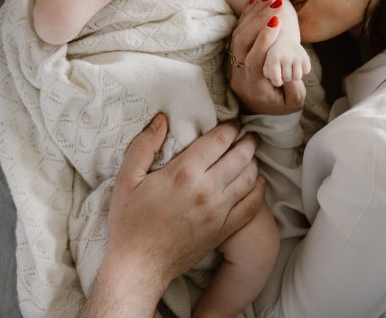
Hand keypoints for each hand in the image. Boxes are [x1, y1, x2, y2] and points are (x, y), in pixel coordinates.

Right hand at [102, 115, 265, 293]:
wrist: (139, 266)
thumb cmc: (129, 221)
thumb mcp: (126, 178)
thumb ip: (144, 145)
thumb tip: (162, 119)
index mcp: (183, 172)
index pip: (219, 140)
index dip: (230, 127)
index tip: (233, 122)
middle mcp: (206, 190)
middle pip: (239, 156)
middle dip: (247, 141)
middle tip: (248, 134)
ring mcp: (218, 212)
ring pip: (249, 179)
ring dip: (253, 162)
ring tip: (252, 154)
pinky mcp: (223, 230)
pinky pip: (252, 207)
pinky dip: (259, 191)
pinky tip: (257, 182)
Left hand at [228, 0, 306, 113]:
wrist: (261, 107)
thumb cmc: (280, 103)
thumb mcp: (293, 102)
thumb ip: (294, 88)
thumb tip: (293, 71)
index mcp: (254, 86)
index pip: (253, 61)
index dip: (263, 41)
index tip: (276, 23)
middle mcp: (239, 73)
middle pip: (241, 44)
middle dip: (257, 21)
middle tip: (274, 4)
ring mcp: (233, 63)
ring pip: (237, 36)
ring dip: (252, 15)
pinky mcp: (233, 54)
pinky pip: (236, 32)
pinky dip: (246, 16)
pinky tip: (256, 1)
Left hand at [263, 36, 311, 88]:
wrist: (283, 38)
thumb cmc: (272, 56)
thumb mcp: (266, 63)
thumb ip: (269, 74)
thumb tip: (280, 81)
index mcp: (273, 57)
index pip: (276, 80)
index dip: (277, 81)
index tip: (276, 78)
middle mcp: (286, 56)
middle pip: (287, 78)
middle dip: (285, 77)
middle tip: (282, 69)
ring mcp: (297, 55)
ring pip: (297, 77)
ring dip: (294, 75)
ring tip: (289, 68)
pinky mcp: (306, 56)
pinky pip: (306, 71)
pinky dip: (302, 70)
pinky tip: (297, 64)